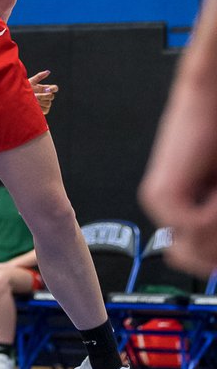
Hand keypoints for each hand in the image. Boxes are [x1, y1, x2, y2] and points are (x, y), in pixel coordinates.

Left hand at [28, 70, 58, 115]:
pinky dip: (41, 108)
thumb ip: (39, 76)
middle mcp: (46, 95)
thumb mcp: (31, 82)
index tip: (48, 89)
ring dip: (41, 101)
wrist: (18, 99)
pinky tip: (35, 105)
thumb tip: (48, 71)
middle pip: (51, 96)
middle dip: (44, 95)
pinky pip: (46, 109)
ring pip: (48, 103)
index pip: (54, 88)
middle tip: (37, 95)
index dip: (54, 88)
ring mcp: (46, 103)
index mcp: (45, 88)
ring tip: (33, 100)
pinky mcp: (44, 110)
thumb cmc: (24, 89)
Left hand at [139, 69, 216, 274]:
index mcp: (177, 209)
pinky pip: (197, 223)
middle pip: (194, 259)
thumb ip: (214, 228)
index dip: (213, 259)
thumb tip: (215, 266)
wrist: (208, 101)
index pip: (191, 259)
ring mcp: (158, 202)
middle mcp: (162, 209)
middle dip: (216, 242)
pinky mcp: (163, 192)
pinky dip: (215, 211)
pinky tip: (216, 186)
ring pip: (199, 244)